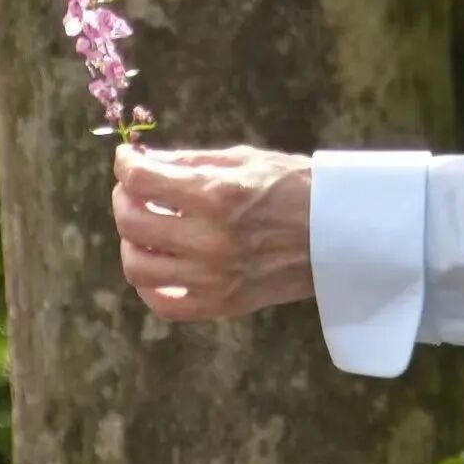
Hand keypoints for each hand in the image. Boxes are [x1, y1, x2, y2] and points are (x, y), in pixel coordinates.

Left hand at [112, 143, 313, 320]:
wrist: (338, 231)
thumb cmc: (294, 185)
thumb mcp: (245, 159)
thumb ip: (191, 162)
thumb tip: (146, 162)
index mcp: (216, 194)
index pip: (142, 180)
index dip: (126, 165)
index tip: (127, 160)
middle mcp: (209, 238)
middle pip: (132, 221)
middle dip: (124, 198)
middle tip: (134, 189)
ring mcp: (212, 277)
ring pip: (137, 265)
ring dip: (131, 240)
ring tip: (146, 226)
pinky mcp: (220, 305)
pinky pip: (162, 303)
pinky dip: (150, 283)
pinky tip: (159, 262)